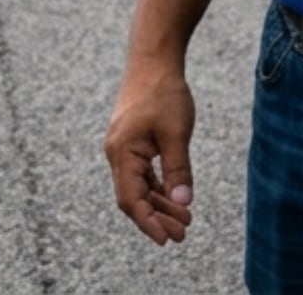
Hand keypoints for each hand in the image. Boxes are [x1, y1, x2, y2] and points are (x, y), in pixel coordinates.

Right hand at [104, 58, 196, 245]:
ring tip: (185, 220)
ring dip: (159, 205)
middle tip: (183, 234)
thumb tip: (183, 203)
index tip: (166, 240)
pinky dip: (157, 188)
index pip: (131, 199)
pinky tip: (175, 197)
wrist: (153, 61)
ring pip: (138, 187)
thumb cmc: (163, 93)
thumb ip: (178, 170)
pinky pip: (142, 174)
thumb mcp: (176, 133)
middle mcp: (117, 154)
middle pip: (133, 197)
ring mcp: (123, 149)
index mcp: (122, 153)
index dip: (148, 223)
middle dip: (156, 218)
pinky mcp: (132, 143)